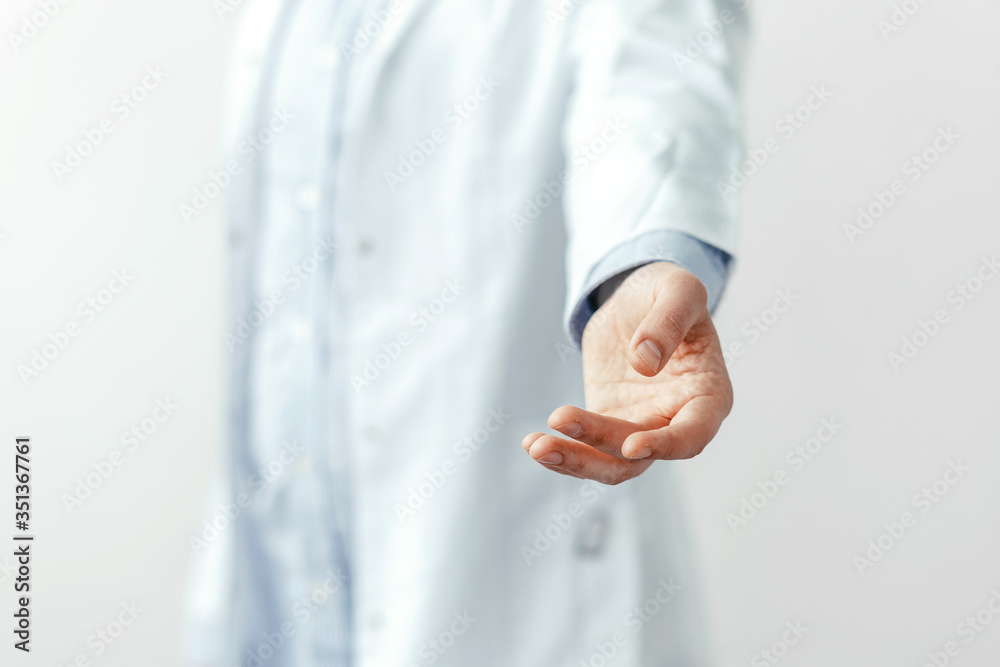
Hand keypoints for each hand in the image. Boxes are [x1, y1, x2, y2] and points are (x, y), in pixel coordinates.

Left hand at [522, 262, 732, 484]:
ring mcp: (641, 426)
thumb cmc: (669, 292)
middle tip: (560, 419)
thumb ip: (668, 321)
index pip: (693, 434)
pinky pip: (587, 450)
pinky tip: (532, 442)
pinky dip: (562, 450)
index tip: (631, 446)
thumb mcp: (679, 289)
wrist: (637, 298)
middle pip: (642, 457)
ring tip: (537, 445)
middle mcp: (677, 421)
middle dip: (600, 445)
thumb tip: (645, 361)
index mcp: (708, 395)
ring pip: (611, 464)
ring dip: (574, 460)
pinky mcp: (608, 424)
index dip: (666, 446)